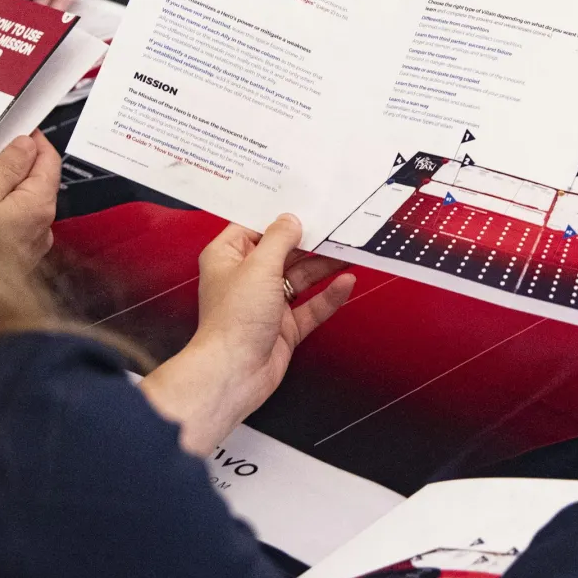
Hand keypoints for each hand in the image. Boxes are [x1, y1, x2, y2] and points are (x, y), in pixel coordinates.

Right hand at [0, 131, 61, 272]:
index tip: (17, 126)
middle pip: (38, 181)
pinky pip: (14, 225)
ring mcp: (30, 247)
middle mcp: (42, 228)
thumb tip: (25, 144)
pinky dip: (1, 210)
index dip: (34, 139)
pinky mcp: (15, 260)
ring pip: (25, 204)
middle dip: (19, 161)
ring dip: (8, 187)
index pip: (49, 160)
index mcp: (39, 206)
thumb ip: (7, 166)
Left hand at [140, 214, 354, 454]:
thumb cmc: (234, 319)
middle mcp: (246, 278)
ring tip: (349, 250)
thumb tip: (292, 220)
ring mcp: (267, 304)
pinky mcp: (284, 327)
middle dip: (310, 241)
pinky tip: (346, 283)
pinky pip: (311, 306)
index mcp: (227, 257)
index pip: (255, 228)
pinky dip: (328, 296)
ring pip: (301, 278)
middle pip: (283, 252)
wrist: (234, 372)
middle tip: (337, 226)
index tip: (306, 205)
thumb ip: (279, 239)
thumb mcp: (259, 266)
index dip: (280, 217)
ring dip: (324, 266)